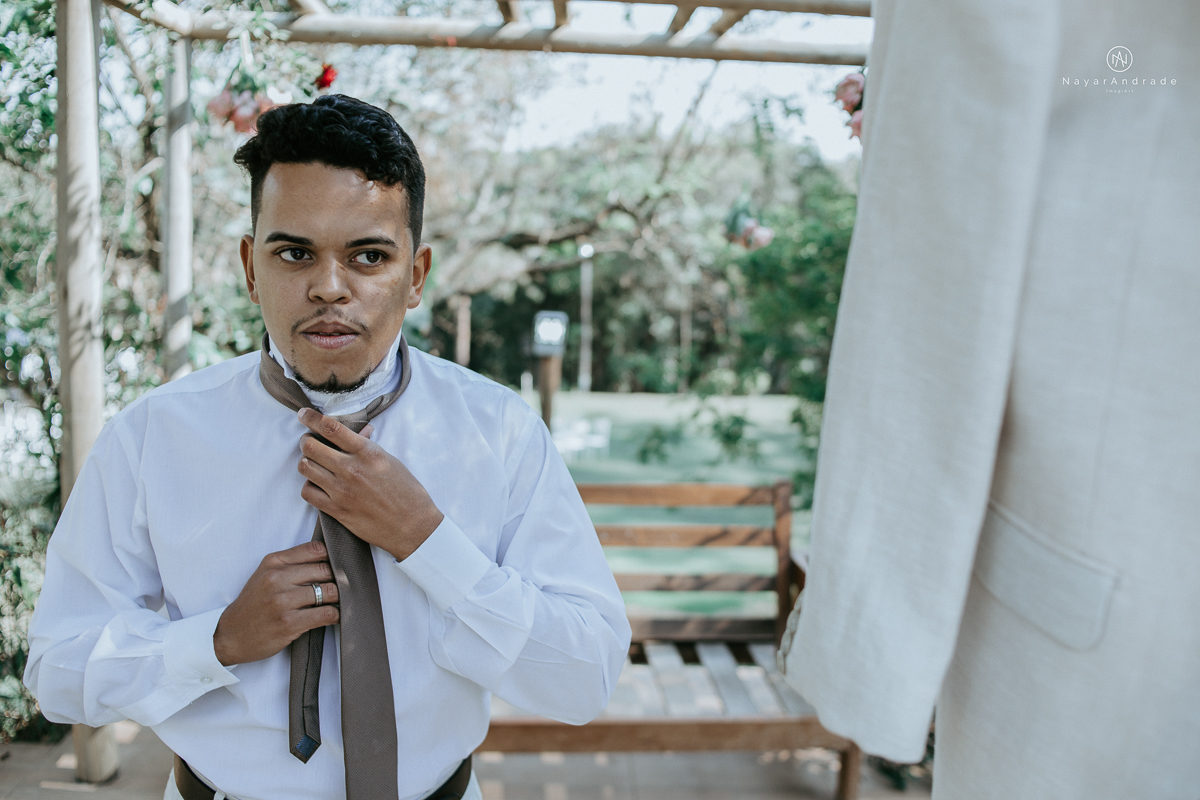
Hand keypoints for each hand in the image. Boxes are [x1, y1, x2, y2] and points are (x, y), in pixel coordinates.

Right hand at [213, 541, 338, 665]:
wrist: (230, 635)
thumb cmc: (253, 605)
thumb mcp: (265, 574)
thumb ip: (291, 563)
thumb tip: (328, 557)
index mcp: (273, 562)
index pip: (316, 549)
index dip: (332, 557)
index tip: (338, 566)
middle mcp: (277, 578)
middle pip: (326, 570)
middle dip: (338, 578)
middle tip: (344, 586)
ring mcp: (282, 601)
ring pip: (329, 591)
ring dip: (338, 598)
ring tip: (339, 602)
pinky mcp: (289, 623)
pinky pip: (326, 613)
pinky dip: (336, 615)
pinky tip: (334, 616)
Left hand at [296, 407, 443, 560]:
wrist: (412, 526)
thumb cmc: (406, 492)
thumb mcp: (391, 461)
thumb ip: (369, 446)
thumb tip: (360, 432)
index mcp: (368, 453)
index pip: (332, 428)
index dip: (312, 418)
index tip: (303, 414)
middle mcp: (352, 469)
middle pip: (311, 446)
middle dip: (305, 441)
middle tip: (309, 442)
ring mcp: (342, 490)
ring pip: (305, 467)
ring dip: (306, 462)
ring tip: (313, 464)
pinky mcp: (336, 510)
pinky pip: (308, 492)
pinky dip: (309, 486)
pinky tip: (318, 485)